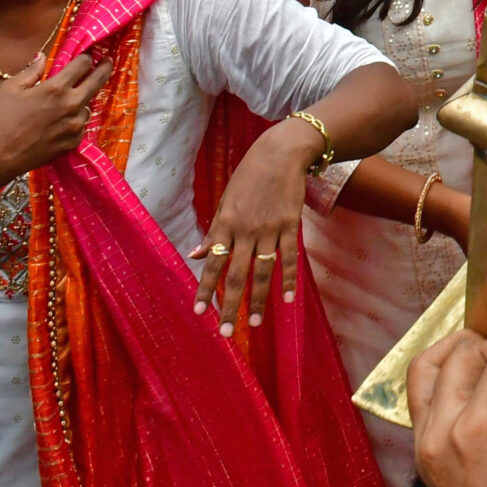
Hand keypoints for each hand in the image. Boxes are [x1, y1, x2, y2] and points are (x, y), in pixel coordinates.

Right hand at [0, 51, 113, 184]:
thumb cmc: (1, 120)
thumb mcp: (11, 88)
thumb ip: (31, 70)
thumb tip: (42, 56)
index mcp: (56, 88)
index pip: (83, 64)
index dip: (85, 57)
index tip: (88, 56)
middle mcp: (71, 105)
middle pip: (98, 80)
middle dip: (105, 67)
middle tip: (108, 61)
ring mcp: (75, 125)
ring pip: (88, 105)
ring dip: (82, 100)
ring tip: (68, 101)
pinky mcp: (74, 142)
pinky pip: (81, 125)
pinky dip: (74, 121)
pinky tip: (60, 122)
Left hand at [194, 118, 316, 329]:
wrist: (281, 153)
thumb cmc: (249, 175)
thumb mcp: (225, 201)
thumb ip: (213, 231)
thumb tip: (196, 256)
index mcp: (226, 224)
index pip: (212, 264)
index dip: (205, 289)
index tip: (199, 313)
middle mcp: (246, 230)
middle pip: (236, 275)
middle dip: (230, 306)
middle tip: (226, 333)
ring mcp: (270, 229)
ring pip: (262, 272)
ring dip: (258, 299)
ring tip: (254, 323)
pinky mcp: (290, 225)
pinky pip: (288, 257)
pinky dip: (287, 279)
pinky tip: (286, 300)